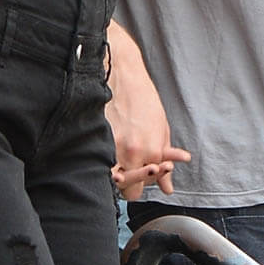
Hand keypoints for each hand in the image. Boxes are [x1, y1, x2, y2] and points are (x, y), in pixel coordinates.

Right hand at [105, 22, 189, 199]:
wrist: (122, 73)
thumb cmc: (144, 98)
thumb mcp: (161, 129)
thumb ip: (165, 160)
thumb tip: (168, 188)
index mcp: (150, 149)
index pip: (144, 186)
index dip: (145, 182)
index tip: (146, 171)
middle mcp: (130, 151)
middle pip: (129, 191)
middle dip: (133, 184)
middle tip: (136, 168)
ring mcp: (111, 145)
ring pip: (112, 181)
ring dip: (118, 176)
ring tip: (122, 163)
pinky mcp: (96, 137)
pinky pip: (98, 163)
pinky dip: (104, 164)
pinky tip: (110, 154)